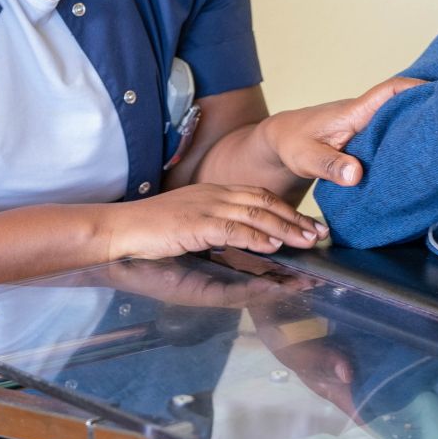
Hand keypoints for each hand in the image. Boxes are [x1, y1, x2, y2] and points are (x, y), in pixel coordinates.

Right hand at [99, 183, 326, 259]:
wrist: (118, 229)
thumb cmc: (152, 233)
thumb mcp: (193, 229)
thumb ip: (221, 234)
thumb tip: (250, 246)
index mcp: (215, 192)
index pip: (260, 196)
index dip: (288, 210)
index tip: (309, 224)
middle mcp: (215, 194)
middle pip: (265, 202)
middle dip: (296, 219)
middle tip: (319, 233)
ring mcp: (205, 206)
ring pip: (255, 214)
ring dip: (284, 229)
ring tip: (306, 241)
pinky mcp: (195, 223)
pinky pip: (233, 229)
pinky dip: (256, 237)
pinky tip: (272, 246)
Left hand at [258, 76, 424, 187]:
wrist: (280, 139)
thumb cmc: (291, 143)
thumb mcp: (305, 158)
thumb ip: (330, 165)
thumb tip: (356, 175)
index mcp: (354, 112)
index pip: (389, 92)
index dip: (414, 88)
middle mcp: (365, 115)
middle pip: (402, 104)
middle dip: (427, 108)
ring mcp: (366, 125)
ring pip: (398, 120)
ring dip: (417, 126)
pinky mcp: (366, 137)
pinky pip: (390, 132)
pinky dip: (404, 139)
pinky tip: (418, 156)